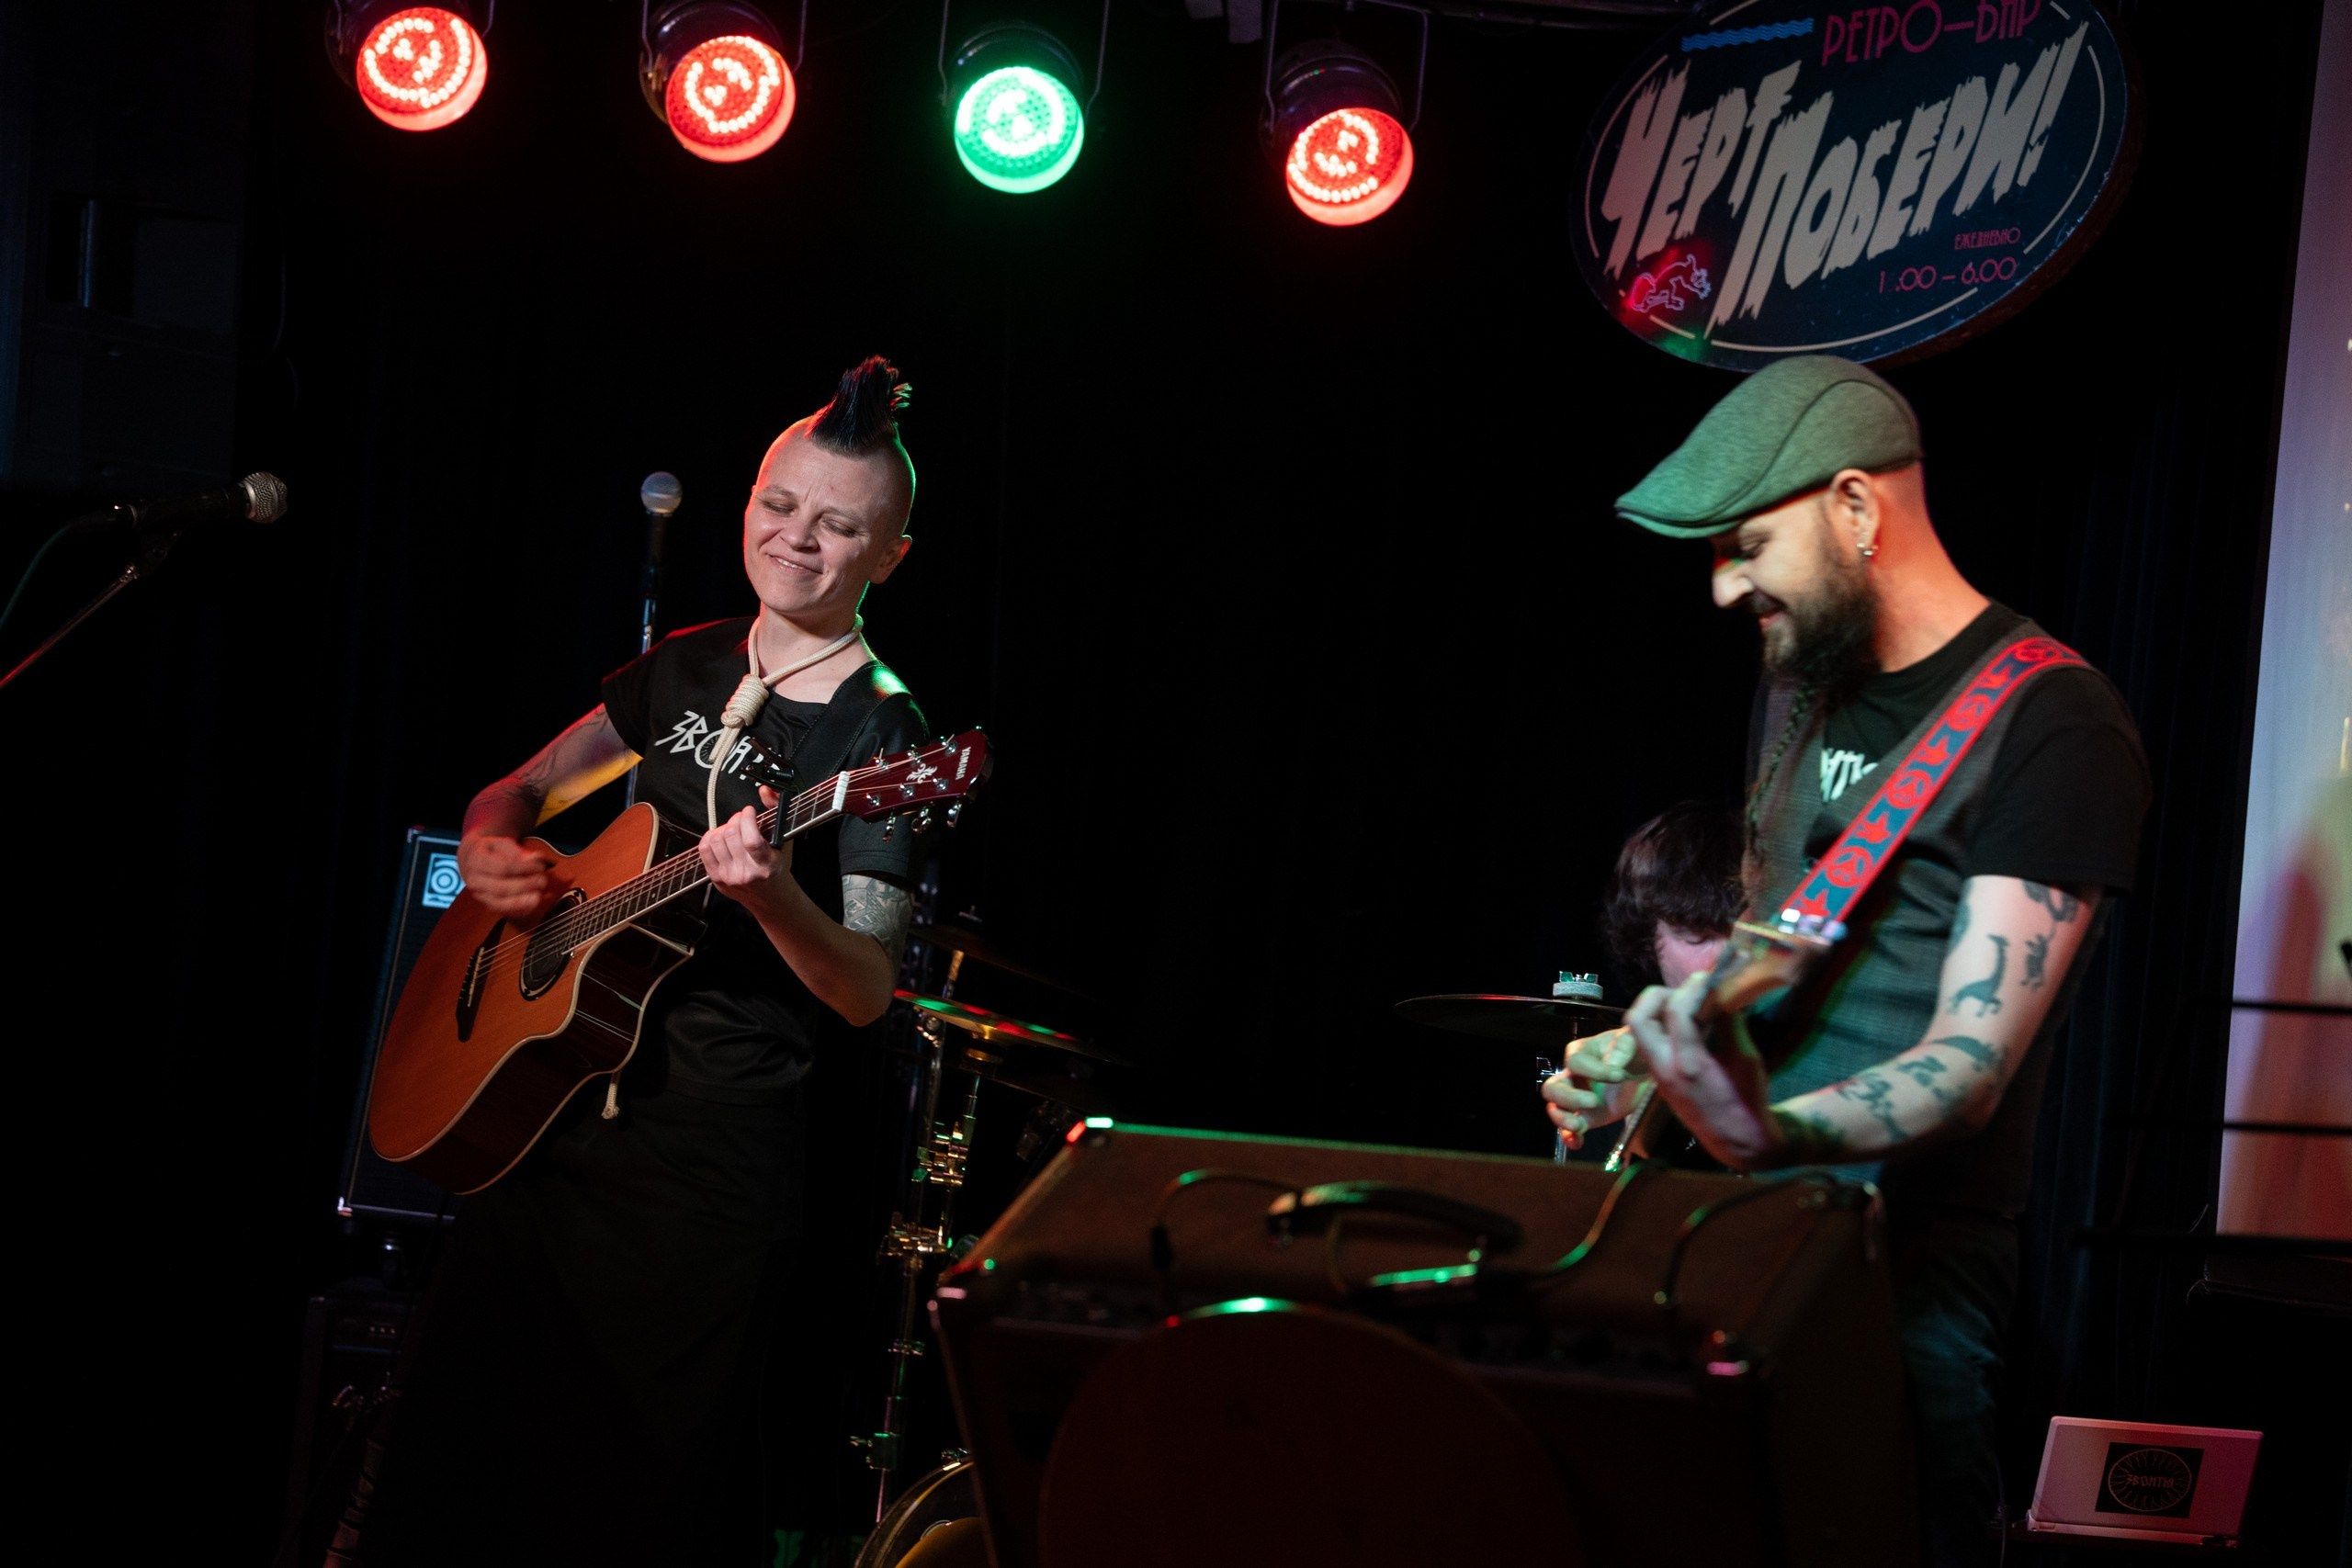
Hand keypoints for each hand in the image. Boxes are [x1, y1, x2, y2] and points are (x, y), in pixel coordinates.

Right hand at [456, 834, 558, 920]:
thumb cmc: (491, 850)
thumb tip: (536, 858)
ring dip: (521, 902)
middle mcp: (474, 880)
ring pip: (499, 903)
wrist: (473, 860)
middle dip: (525, 885)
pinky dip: (518, 909)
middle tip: (542, 880)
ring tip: (538, 896)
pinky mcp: (486, 904)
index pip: (503, 867)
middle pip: (501, 888)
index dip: (524, 868)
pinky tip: (532, 903)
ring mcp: (479, 894)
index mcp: (476, 861)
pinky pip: (502, 911)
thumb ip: (518, 851)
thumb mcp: (502, 843)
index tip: (540, 866)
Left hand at [700, 786, 795, 913]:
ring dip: (724, 827)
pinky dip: (710, 837)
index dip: (747, 819)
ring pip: (716, 839)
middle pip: (731, 835)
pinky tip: (720, 836)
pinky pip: (704, 850)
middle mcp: (746, 873)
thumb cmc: (777, 869)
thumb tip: (765, 791)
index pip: (751, 840)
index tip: (750, 811)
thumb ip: (776, 812)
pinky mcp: (716, 878)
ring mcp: (729, 877)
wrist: (771, 898)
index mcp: (767, 865)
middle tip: (742, 818)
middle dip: (736, 819)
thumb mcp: (784, 842)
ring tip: (733, 828)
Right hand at [1541, 1028, 1640, 1150]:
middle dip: (1569, 1097)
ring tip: (1578, 1125)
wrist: (1646, 1071)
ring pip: (1555, 1108)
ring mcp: (1578, 1098)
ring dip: (1562, 1118)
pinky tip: (1578, 1142)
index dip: (1593, 1070)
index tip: (1619, 1075)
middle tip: (1593, 1101)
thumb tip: (1611, 1065)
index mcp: (1581, 1052)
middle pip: (1553, 1087)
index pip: (1574, 1061)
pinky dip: (1570, 1137)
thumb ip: (1622, 1047)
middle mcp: (1573, 1076)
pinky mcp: (1588, 1117)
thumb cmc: (1636, 1050)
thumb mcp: (1632, 1041)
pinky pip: (1570, 1129)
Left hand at [1624, 972, 1784, 1170]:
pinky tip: (1692, 1023)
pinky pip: (1651, 1043)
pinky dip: (1665, 1026)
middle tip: (1687, 990)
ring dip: (1660, 1009)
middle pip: (1639, 1018)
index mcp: (1689, 1065)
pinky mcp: (1659, 1078)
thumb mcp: (1746, 1059)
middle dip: (1658, 995)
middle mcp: (1665, 1069)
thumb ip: (1730, 1023)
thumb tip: (1723, 992)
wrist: (1737, 1140)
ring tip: (1692, 1004)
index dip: (1691, 988)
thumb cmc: (1748, 1101)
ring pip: (1640, 1030)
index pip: (1677, 1013)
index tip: (1707, 976)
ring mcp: (1658, 1075)